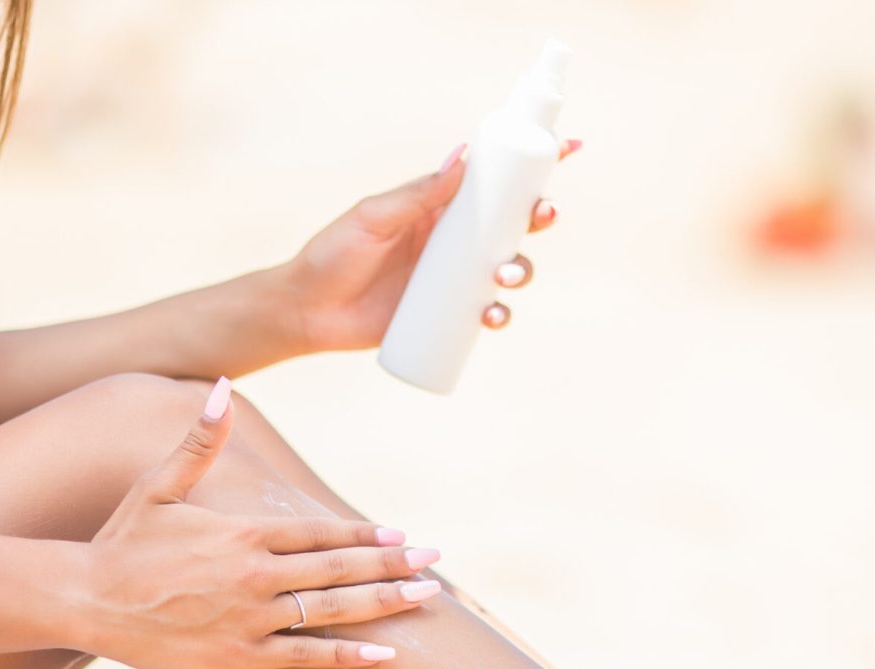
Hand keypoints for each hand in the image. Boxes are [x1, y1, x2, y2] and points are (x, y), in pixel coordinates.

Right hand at [84, 378, 442, 668]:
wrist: (84, 600)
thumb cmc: (121, 542)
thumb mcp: (158, 485)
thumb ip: (198, 441)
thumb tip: (221, 387)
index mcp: (243, 533)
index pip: (319, 532)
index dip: (363, 535)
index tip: (400, 533)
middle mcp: (255, 575)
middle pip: (338, 570)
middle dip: (392, 565)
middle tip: (435, 561)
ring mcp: (250, 618)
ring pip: (332, 611)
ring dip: (384, 603)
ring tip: (425, 597)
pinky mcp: (239, 657)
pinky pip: (304, 657)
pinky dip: (346, 655)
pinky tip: (385, 654)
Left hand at [279, 139, 582, 353]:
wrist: (306, 310)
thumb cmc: (332, 255)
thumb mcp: (372, 217)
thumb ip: (416, 193)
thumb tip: (464, 157)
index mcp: (439, 206)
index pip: (493, 179)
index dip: (532, 164)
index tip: (568, 147)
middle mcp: (454, 240)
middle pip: (513, 224)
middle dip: (539, 217)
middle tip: (543, 216)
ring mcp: (454, 278)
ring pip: (509, 267)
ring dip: (522, 269)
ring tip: (505, 275)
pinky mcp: (448, 314)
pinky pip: (488, 312)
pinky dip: (501, 314)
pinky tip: (495, 316)